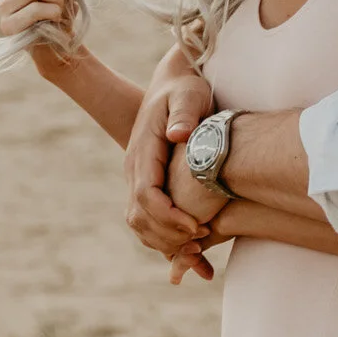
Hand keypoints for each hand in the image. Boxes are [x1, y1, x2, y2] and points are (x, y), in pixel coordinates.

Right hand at [125, 45, 214, 260]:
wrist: (174, 84)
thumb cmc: (186, 89)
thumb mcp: (189, 94)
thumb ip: (185, 113)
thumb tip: (178, 134)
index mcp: (144, 150)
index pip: (147, 194)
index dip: (170, 216)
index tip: (198, 226)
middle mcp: (135, 168)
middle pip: (140, 216)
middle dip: (169, 236)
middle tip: (202, 245)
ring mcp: (139, 178)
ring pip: (140, 223)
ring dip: (165, 243)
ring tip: (200, 252)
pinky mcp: (148, 185)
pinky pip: (149, 221)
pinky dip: (166, 241)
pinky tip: (193, 252)